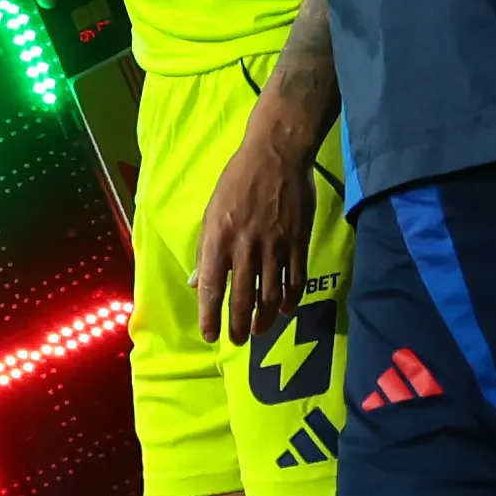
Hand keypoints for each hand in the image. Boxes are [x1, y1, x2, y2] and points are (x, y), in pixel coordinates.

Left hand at [195, 91, 325, 344]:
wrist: (276, 154)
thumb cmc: (238, 180)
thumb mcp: (211, 211)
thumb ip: (205, 250)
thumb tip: (197, 283)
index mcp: (219, 238)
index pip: (213, 287)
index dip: (210, 316)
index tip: (210, 335)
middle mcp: (246, 246)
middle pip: (242, 298)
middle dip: (237, 325)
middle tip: (236, 341)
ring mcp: (275, 245)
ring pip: (271, 295)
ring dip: (265, 318)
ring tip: (259, 331)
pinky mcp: (298, 241)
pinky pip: (296, 279)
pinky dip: (291, 299)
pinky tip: (286, 309)